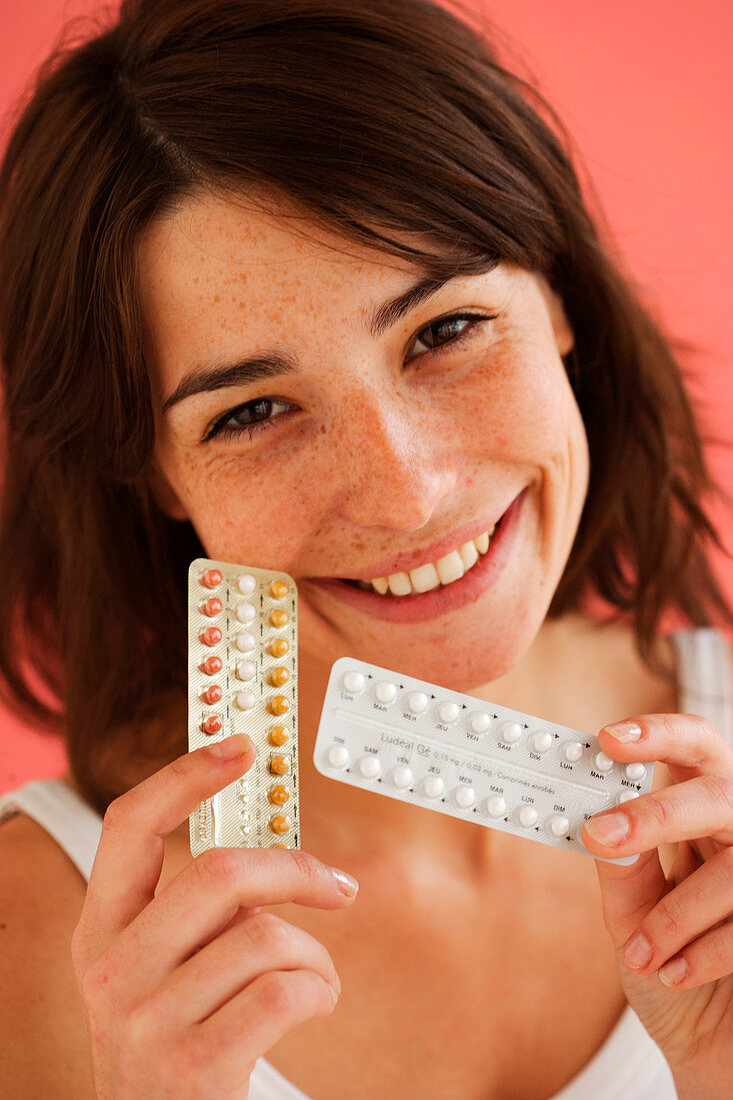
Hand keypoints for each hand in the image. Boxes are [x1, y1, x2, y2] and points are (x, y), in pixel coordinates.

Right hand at [71, 734, 357, 1099]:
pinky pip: (285, 990)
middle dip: (295, 872)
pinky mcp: (194, 1065)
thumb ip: (195, 912)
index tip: (239, 747)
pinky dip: (319, 991)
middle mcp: (111, 970)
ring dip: (313, 955)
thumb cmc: (176, 1039)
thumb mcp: (158, 971)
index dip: (186, 777)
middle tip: (334, 884)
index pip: (128, 826)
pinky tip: (312, 1004)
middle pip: (219, 872)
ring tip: (313, 978)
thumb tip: (275, 850)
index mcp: (99, 931)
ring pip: (265, 936)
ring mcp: (146, 1020)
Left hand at [581, 714, 732, 1098]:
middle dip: (659, 813)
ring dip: (675, 915)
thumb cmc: (668, 969)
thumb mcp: (631, 915)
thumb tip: (596, 815)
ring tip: (641, 953)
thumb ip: (621, 865)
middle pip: (718, 795)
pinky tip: (674, 973)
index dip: (659, 734)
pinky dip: (702, 954)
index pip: (695, 751)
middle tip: (604, 835)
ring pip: (732, 867)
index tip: (608, 738)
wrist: (707, 1051)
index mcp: (702, 817)